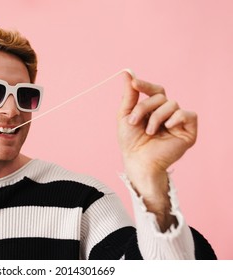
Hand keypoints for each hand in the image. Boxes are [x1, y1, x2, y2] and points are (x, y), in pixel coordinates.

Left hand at [117, 73, 196, 229]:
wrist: (137, 161)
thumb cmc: (130, 142)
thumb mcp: (125, 116)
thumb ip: (129, 96)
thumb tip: (127, 73)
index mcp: (154, 109)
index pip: (154, 90)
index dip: (145, 85)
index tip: (134, 82)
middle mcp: (167, 113)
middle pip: (160, 96)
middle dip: (144, 107)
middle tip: (134, 122)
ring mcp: (178, 122)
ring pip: (171, 104)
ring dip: (156, 117)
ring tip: (149, 132)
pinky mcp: (188, 131)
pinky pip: (187, 114)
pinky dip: (176, 118)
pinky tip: (167, 128)